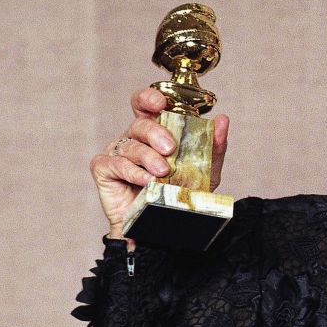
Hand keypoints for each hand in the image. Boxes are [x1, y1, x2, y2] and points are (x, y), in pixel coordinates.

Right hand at [90, 87, 229, 238]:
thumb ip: (213, 146)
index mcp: (153, 132)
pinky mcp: (104, 169)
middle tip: (170, 150)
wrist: (162, 228)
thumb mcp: (204, 171)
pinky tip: (145, 181)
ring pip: (130, 146)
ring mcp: (116, 152)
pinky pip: (116, 164)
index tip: (160, 103)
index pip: (145, 104)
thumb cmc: (178, 195)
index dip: (149, 98)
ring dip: (148, 158)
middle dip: (156, 133)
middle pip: (139, 124)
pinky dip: (132, 172)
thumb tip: (223, 120)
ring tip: (162, 173)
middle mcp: (133, 138)